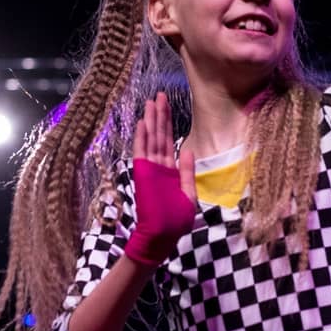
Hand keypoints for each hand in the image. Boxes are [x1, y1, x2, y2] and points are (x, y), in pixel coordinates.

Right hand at [125, 93, 196, 266]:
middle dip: (160, 115)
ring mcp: (150, 168)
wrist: (162, 236)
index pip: (170, 142)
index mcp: (171, 171)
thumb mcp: (189, 195)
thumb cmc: (176, 222)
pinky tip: (143, 121)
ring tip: (151, 101)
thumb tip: (188, 149)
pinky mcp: (143, 172)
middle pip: (160, 135)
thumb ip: (187, 172)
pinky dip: (142, 136)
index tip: (168, 107)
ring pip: (151, 139)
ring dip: (151, 120)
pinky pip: (142, 151)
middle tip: (159, 95)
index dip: (169, 124)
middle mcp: (160, 166)